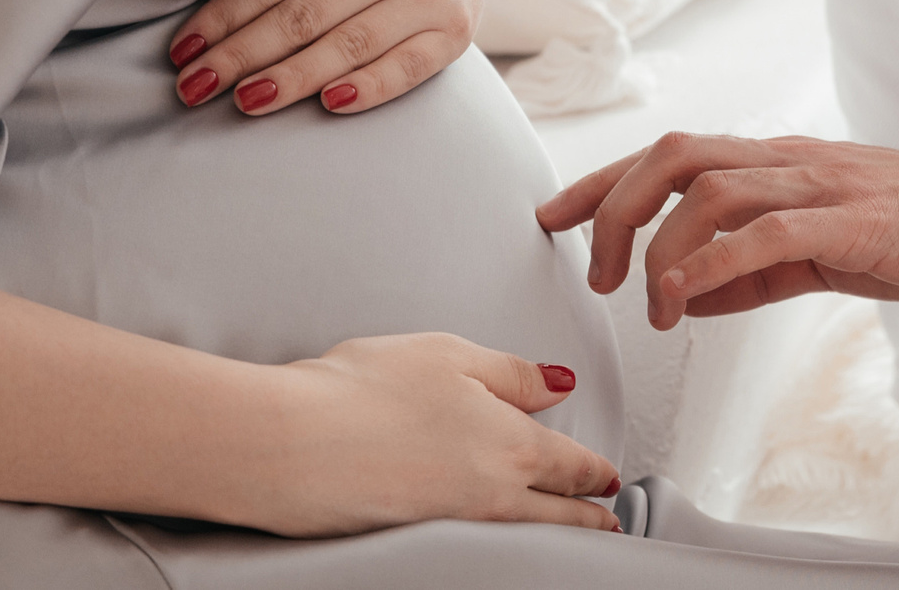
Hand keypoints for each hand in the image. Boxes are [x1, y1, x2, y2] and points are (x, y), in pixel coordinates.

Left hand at [169, 0, 505, 116]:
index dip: (223, 18)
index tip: (183, 49)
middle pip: (301, 18)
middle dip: (238, 57)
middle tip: (191, 88)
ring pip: (347, 46)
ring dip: (289, 80)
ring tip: (242, 102)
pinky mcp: (457, 27)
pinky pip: (408, 67)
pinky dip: (369, 88)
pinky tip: (329, 104)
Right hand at [244, 332, 620, 536]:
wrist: (288, 444)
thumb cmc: (360, 391)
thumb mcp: (448, 355)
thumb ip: (510, 373)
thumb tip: (557, 384)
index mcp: (511, 446)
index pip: (570, 465)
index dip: (595, 473)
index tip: (610, 480)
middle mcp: (492, 495)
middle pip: (556, 513)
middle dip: (587, 516)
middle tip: (607, 522)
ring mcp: (455, 525)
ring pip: (522, 533)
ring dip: (552, 533)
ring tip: (567, 534)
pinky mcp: (416, 541)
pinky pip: (480, 543)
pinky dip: (504, 541)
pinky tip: (496, 533)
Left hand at [536, 133, 898, 329]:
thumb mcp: (815, 252)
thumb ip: (748, 271)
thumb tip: (683, 297)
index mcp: (774, 163)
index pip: (669, 154)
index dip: (603, 181)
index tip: (553, 217)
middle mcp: (786, 160)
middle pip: (674, 154)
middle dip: (616, 207)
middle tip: (597, 273)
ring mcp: (819, 183)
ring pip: (711, 187)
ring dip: (662, 248)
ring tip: (651, 305)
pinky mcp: (850, 219)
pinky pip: (766, 230)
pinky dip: (714, 260)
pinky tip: (688, 297)